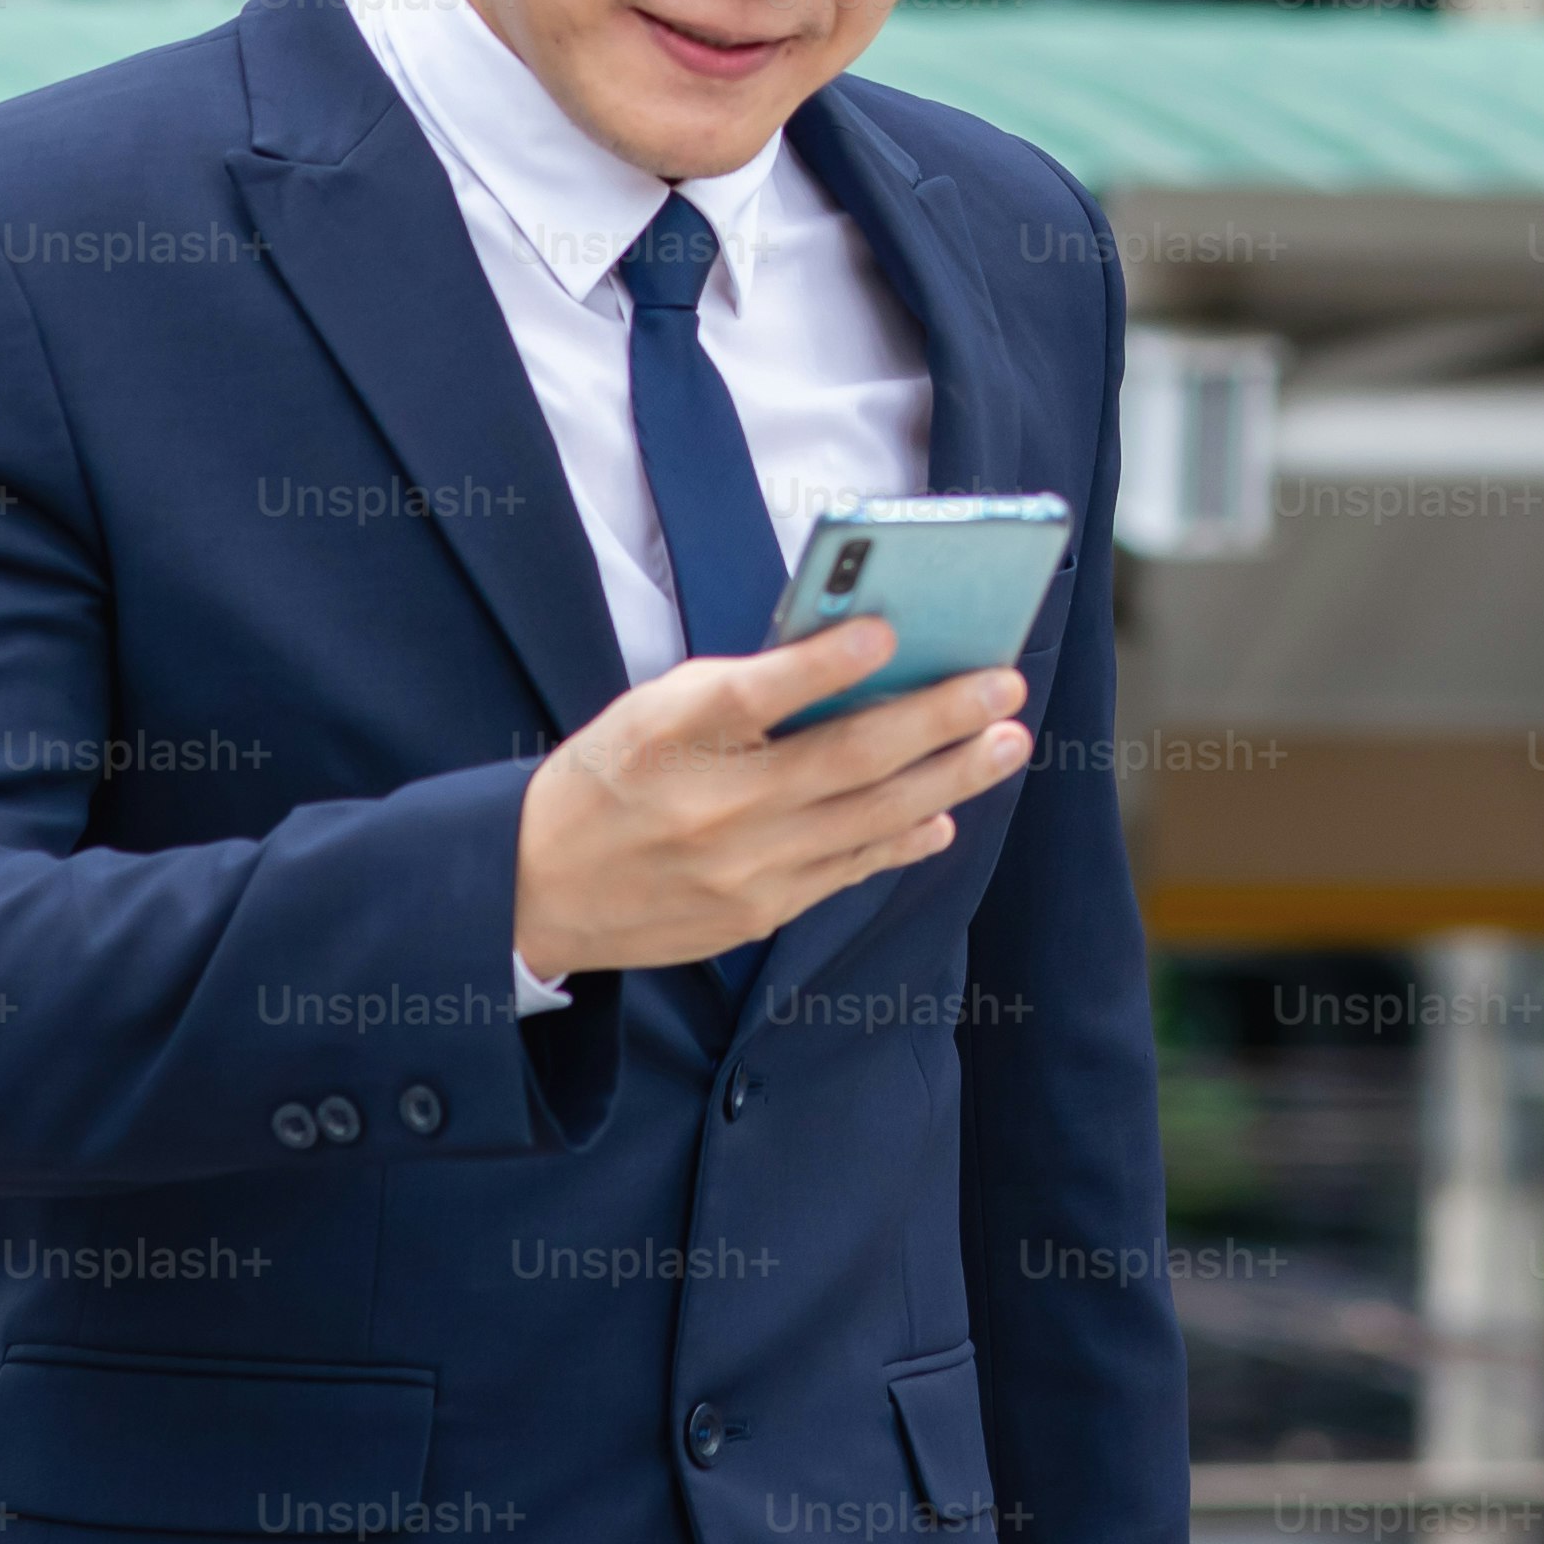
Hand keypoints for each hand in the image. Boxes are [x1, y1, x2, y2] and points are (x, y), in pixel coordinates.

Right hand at [510, 621, 1029, 974]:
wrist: (537, 888)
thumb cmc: (611, 774)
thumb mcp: (652, 709)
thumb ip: (742, 689)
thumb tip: (854, 660)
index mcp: (672, 734)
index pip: (755, 694)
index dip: (823, 663)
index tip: (889, 630)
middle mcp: (711, 806)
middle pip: (845, 759)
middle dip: (938, 719)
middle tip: (1004, 685)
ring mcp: (741, 868)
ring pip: (868, 818)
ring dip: (948, 778)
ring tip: (1006, 742)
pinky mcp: (757, 912)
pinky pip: (848, 871)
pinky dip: (903, 840)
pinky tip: (945, 815)